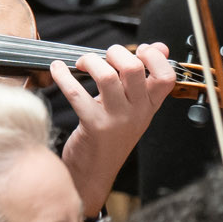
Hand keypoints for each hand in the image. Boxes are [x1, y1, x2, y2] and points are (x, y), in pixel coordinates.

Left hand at [54, 42, 174, 215]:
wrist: (93, 175)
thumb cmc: (109, 138)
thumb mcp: (133, 109)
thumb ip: (143, 79)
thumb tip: (159, 47)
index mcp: (150, 107)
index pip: (166, 77)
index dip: (154, 57)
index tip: (139, 49)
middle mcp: (137, 113)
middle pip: (134, 69)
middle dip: (115, 52)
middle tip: (103, 56)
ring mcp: (116, 121)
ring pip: (107, 77)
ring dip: (90, 61)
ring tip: (81, 63)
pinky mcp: (93, 126)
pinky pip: (77, 93)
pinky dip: (63, 76)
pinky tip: (56, 69)